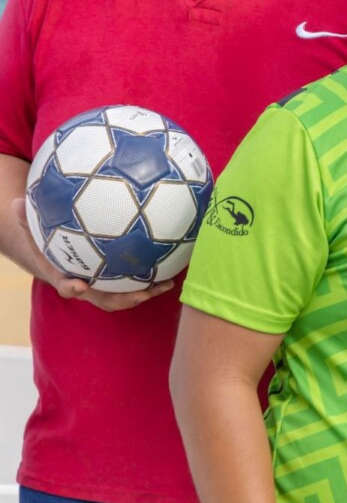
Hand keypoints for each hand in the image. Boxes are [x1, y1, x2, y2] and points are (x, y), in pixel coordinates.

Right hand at [10, 198, 173, 311]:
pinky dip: (152, 281)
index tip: (78, 285)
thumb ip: (27, 220)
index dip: (72, 288)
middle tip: (141, 294)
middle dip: (123, 299)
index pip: (66, 285)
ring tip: (167, 284)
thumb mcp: (35, 233)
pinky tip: (174, 269)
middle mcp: (87, 287)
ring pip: (124, 296)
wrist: (56, 259)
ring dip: (146, 292)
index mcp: (65, 276)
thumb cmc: (46, 244)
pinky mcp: (118, 283)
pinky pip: (135, 285)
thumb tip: (15, 202)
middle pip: (104, 299)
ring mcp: (104, 287)